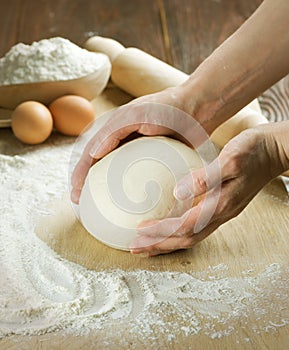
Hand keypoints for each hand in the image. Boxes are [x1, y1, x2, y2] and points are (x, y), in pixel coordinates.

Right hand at [71, 86, 204, 203]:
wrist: (198, 108)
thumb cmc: (169, 107)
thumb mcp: (138, 114)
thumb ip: (115, 131)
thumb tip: (93, 153)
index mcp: (115, 130)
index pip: (91, 154)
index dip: (80, 174)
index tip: (76, 194)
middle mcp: (124, 142)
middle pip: (100, 166)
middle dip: (89, 186)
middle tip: (85, 206)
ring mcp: (140, 152)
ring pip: (118, 175)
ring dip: (109, 191)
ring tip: (105, 210)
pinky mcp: (156, 159)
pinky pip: (141, 178)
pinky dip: (133, 191)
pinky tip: (136, 205)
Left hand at [130, 125, 285, 256]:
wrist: (275, 149)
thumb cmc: (253, 151)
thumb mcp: (230, 160)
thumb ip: (205, 178)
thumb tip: (177, 193)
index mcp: (221, 205)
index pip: (185, 227)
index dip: (161, 231)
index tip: (139, 230)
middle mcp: (221, 213)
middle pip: (186, 239)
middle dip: (160, 245)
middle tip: (136, 248)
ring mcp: (223, 211)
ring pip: (192, 236)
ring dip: (168, 242)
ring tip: (148, 244)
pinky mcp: (223, 205)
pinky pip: (197, 226)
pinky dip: (179, 231)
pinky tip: (170, 225)